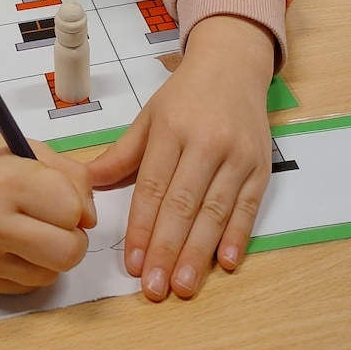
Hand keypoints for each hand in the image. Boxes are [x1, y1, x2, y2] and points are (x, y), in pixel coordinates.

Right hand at [0, 104, 95, 294]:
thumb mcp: (33, 150)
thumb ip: (73, 178)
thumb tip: (90, 219)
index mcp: (6, 181)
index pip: (71, 211)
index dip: (76, 205)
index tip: (63, 196)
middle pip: (68, 253)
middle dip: (73, 238)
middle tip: (59, 222)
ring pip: (52, 274)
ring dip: (52, 254)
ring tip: (30, 228)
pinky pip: (30, 285)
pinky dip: (32, 267)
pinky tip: (12, 243)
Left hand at [86, 16, 274, 300]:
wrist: (234, 62)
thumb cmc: (187, 93)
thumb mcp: (149, 116)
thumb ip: (122, 153)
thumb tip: (89, 184)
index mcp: (170, 129)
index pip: (153, 186)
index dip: (142, 227)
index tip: (132, 263)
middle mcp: (205, 142)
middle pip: (183, 204)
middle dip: (166, 249)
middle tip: (154, 287)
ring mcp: (236, 155)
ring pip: (215, 211)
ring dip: (199, 252)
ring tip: (183, 285)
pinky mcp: (261, 165)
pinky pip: (248, 206)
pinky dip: (237, 236)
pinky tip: (225, 262)